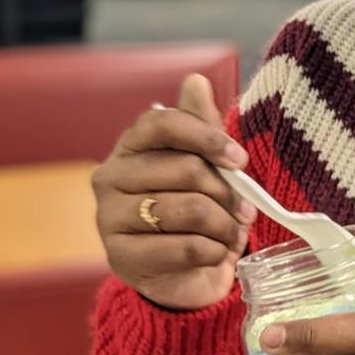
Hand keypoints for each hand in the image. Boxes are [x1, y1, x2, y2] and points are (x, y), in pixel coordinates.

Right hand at [91, 73, 257, 310]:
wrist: (181, 274)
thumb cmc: (193, 209)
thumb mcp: (203, 166)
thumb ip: (200, 126)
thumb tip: (196, 81)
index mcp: (131, 146)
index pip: (163, 124)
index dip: (207, 138)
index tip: (240, 161)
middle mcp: (110, 176)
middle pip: (185, 170)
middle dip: (227, 192)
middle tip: (246, 209)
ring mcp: (109, 217)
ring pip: (187, 210)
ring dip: (224, 225)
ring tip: (234, 232)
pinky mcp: (120, 256)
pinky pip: (184, 247)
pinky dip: (213, 251)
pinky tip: (217, 253)